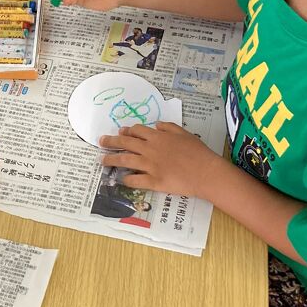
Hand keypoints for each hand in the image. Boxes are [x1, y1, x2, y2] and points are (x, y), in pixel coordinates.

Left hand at [99, 123, 223, 196]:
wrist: (205, 172)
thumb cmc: (198, 152)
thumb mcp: (184, 134)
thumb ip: (169, 128)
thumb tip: (156, 125)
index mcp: (158, 137)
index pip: (137, 131)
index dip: (127, 131)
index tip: (120, 132)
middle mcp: (150, 150)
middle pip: (126, 143)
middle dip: (111, 141)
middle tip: (101, 141)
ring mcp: (150, 166)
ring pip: (125, 160)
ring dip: (112, 159)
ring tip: (102, 160)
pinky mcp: (153, 181)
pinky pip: (135, 180)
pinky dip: (126, 179)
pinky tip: (121, 179)